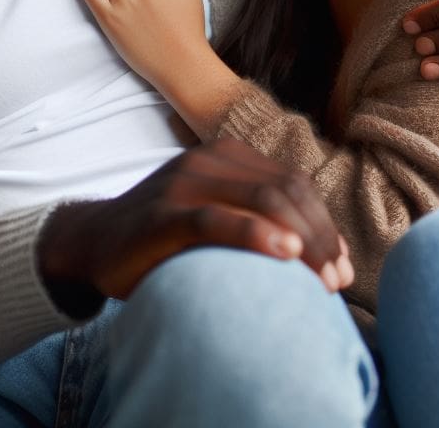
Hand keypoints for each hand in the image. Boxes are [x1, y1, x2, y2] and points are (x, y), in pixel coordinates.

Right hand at [38, 138, 354, 299]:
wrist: (93, 242)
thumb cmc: (164, 238)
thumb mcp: (214, 216)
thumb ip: (254, 217)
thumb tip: (317, 255)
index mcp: (228, 154)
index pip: (294, 183)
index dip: (326, 224)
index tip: (345, 267)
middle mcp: (210, 158)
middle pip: (286, 190)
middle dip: (321, 237)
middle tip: (338, 283)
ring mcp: (185, 181)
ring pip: (262, 199)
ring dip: (302, 239)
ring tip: (322, 279)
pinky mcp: (164, 212)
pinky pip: (216, 219)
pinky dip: (255, 234)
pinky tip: (285, 253)